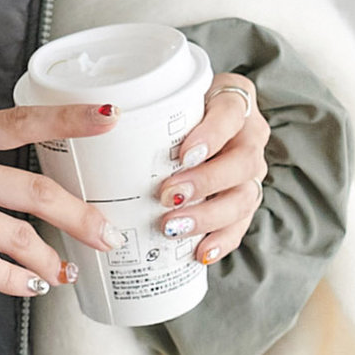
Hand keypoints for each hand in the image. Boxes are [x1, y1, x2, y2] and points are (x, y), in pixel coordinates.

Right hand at [0, 103, 125, 297]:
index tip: (111, 118)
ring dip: (50, 259)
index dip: (70, 119)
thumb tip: (27, 183)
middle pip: (34, 191)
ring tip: (66, 272)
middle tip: (108, 236)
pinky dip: (17, 281)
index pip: (23, 122)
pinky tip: (33, 286)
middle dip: (80, 217)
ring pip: (16, 236)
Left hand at [155, 73, 269, 264]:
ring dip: (208, 216)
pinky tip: (199, 252)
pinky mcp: (244, 202)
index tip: (184, 153)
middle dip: (206, 182)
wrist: (195, 128)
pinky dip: (220, 241)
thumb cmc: (176, 113)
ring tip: (174, 227)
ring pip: (243, 198)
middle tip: (169, 195)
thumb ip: (153, 110)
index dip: (212, 135)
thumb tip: (104, 119)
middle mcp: (249, 138)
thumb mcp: (167, 102)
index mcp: (234, 104)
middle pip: (243, 162)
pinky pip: (239, 226)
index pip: (231, 114)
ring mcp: (250, 174)